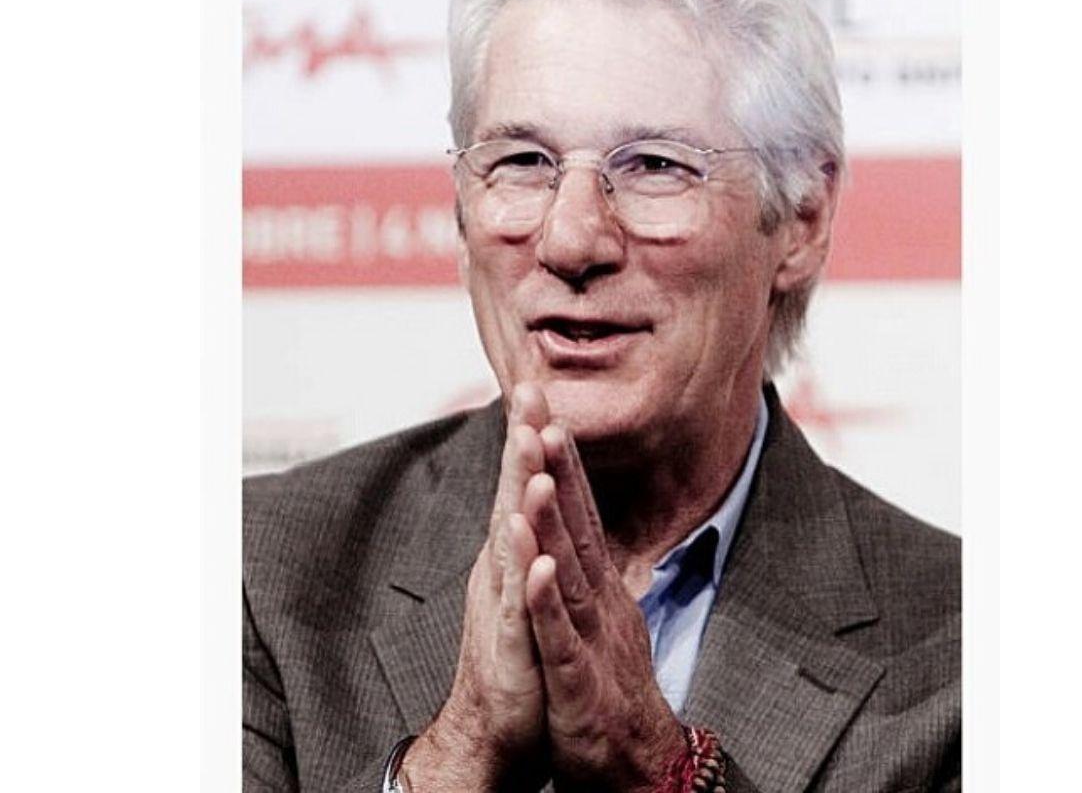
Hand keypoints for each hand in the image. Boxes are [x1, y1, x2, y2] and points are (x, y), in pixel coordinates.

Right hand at [403, 384, 551, 791]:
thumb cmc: (518, 658)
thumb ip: (543, 551)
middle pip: (511, 495)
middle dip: (522, 442)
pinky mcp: (509, 644)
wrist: (493, 728)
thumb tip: (551, 516)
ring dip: (520, 491)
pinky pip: (518, 607)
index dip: (534, 438)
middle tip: (527, 389)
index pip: (525, 484)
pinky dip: (526, 575)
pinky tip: (535, 548)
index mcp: (515, 555)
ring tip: (529, 446)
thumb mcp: (536, 594)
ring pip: (512, 539)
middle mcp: (502, 568)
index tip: (541, 388)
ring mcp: (503, 602)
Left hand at [522, 424, 686, 792]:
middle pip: (577, 527)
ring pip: (569, 572)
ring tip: (538, 471)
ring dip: (553, 521)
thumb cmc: (607, 693)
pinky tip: (538, 569)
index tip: (545, 414)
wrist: (634, 768)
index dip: (562, 466)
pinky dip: (549, 603)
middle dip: (558, 469)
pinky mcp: (579, 683)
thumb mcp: (600, 624)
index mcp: (599, 589)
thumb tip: (576, 538)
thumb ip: (590, 578)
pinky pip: (561, 639)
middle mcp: (600, 603)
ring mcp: (591, 640)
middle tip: (543, 412)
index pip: (580, 516)